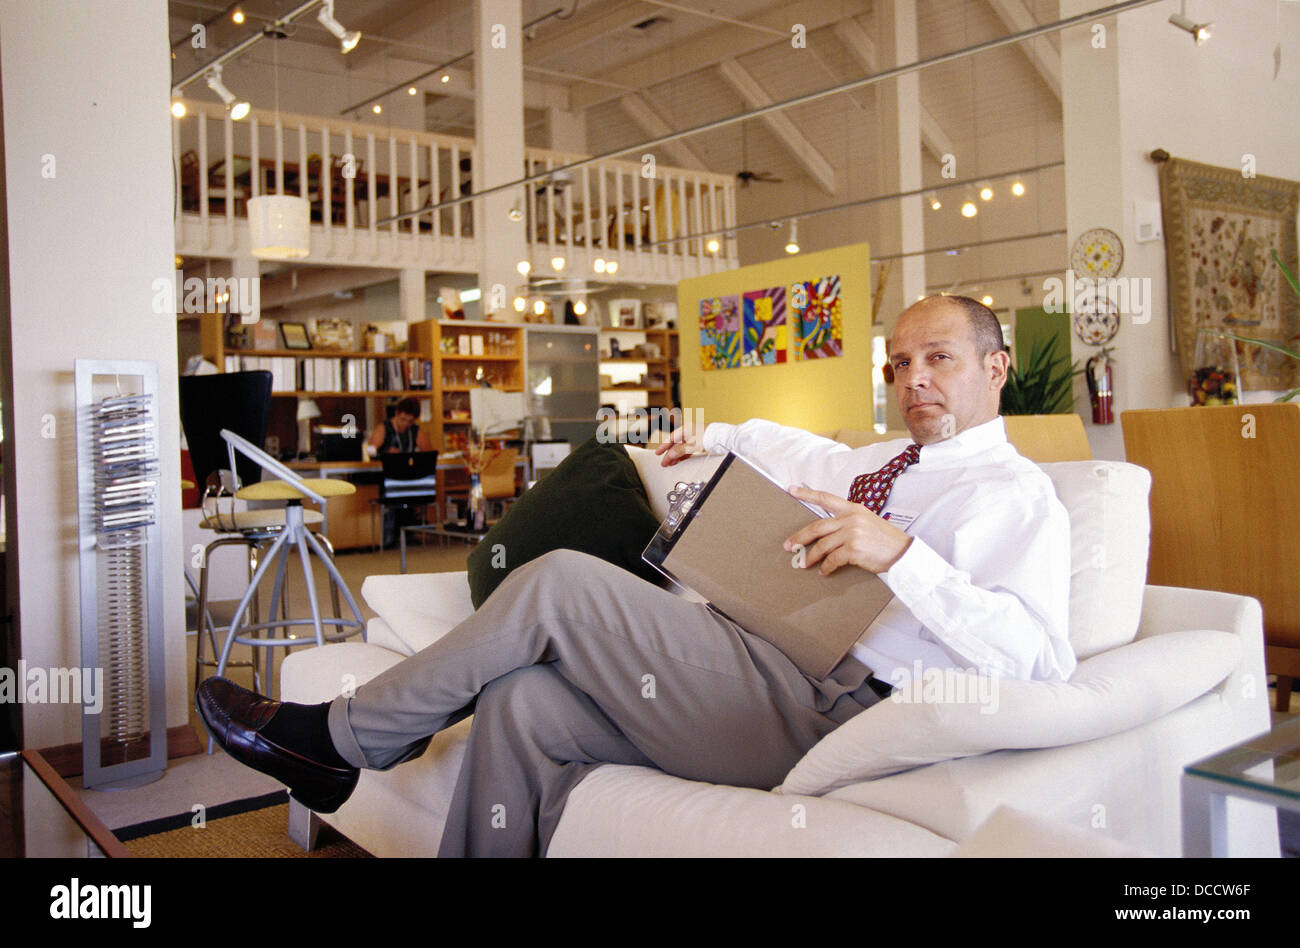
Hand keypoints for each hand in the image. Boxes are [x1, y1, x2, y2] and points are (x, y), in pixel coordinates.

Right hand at [654, 421, 705, 466]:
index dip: (663, 447)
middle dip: (669, 454)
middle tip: (664, 462)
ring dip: (676, 456)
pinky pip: (688, 449)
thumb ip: (679, 451)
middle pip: (676, 444)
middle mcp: (689, 432)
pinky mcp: (699, 443)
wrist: (722, 438)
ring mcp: (694, 437)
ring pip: (682, 447)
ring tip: (671, 464)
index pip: (671, 439)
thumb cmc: (709, 438)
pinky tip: (680, 460)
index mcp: (685, 429)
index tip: (658, 453)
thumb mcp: (691, 446)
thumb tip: (670, 455)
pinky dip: (683, 455)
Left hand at [783, 486, 912, 574]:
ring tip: (804, 563)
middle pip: (817, 526)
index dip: (807, 494)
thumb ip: (848, 522)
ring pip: (822, 545)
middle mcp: (851, 518)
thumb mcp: (867, 522)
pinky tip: (823, 571)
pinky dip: (826, 567)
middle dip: (800, 537)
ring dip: (811, 556)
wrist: (903, 552)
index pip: (826, 498)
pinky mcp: (854, 549)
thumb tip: (826, 532)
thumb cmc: (885, 540)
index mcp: (853, 509)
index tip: (792, 489)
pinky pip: (832, 559)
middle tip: (789, 545)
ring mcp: (852, 533)